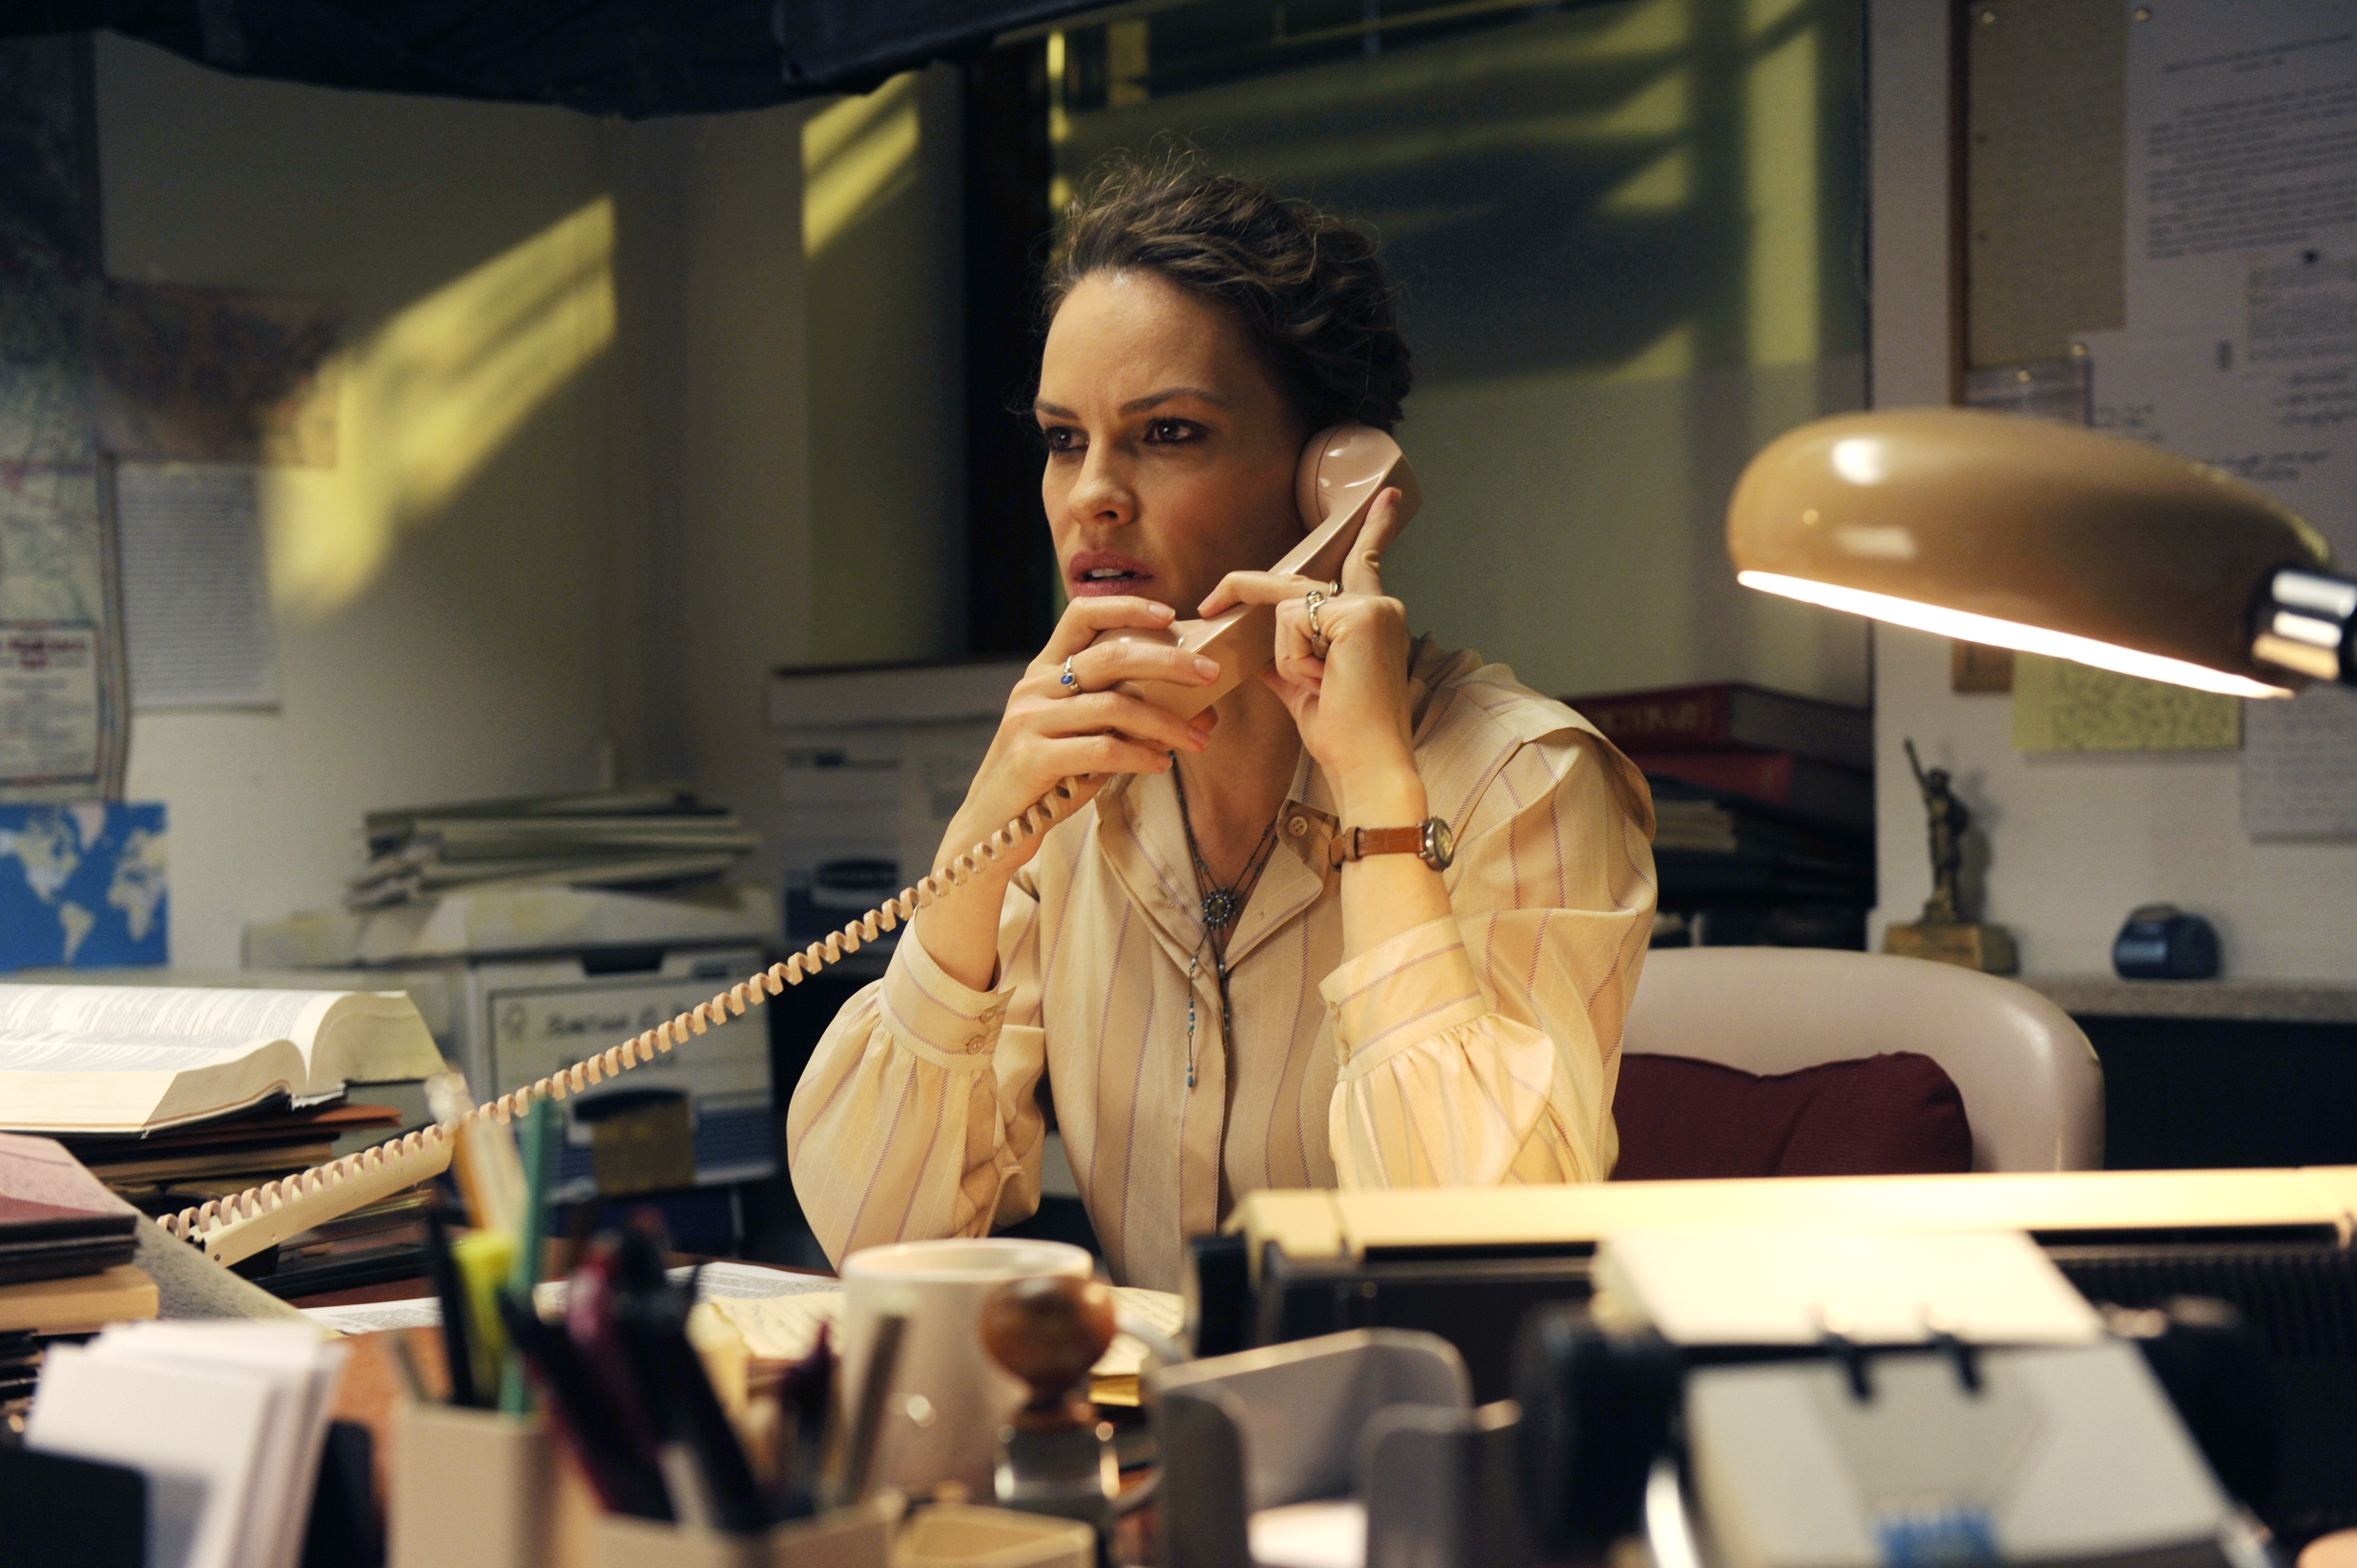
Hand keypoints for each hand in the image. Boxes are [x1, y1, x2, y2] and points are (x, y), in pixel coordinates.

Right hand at [939, 594, 1220, 883]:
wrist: (991, 831)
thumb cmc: (1047, 781)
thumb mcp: (1087, 740)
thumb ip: (1131, 719)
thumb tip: (1205, 710)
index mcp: (1044, 673)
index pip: (1081, 616)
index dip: (1126, 607)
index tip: (1171, 614)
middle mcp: (1034, 688)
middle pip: (1110, 657)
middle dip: (1169, 662)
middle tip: (1211, 673)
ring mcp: (1029, 721)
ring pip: (1113, 705)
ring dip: (1166, 722)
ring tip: (1199, 739)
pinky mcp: (1032, 758)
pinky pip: (1101, 749)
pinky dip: (1140, 755)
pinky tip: (1162, 765)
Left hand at [1198, 487, 1419, 813]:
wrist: (1368, 764)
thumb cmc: (1344, 734)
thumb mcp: (1304, 688)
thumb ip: (1283, 660)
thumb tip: (1246, 649)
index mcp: (1374, 618)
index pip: (1364, 561)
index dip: (1373, 528)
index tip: (1385, 497)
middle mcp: (1378, 604)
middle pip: (1295, 589)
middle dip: (1255, 603)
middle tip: (1254, 636)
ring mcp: (1369, 606)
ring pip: (1287, 611)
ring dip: (1289, 658)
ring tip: (1323, 687)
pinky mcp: (1357, 615)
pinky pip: (1290, 625)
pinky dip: (1294, 660)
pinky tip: (1325, 681)